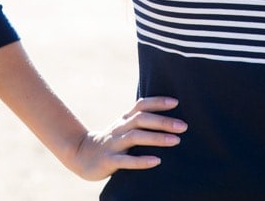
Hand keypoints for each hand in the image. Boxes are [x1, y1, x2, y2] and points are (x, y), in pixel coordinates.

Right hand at [69, 96, 186, 180]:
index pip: (141, 105)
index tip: (176, 102)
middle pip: (141, 119)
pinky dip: (141, 161)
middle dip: (163, 121)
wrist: (81, 155)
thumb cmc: (111, 141)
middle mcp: (119, 128)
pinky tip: (156, 161)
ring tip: (175, 141)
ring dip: (156, 138)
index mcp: (124, 120)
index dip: (157, 102)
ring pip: (135, 137)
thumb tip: (170, 117)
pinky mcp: (109, 161)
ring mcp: (113, 144)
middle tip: (183, 126)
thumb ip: (140, 121)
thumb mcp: (123, 127)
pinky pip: (126, 160)